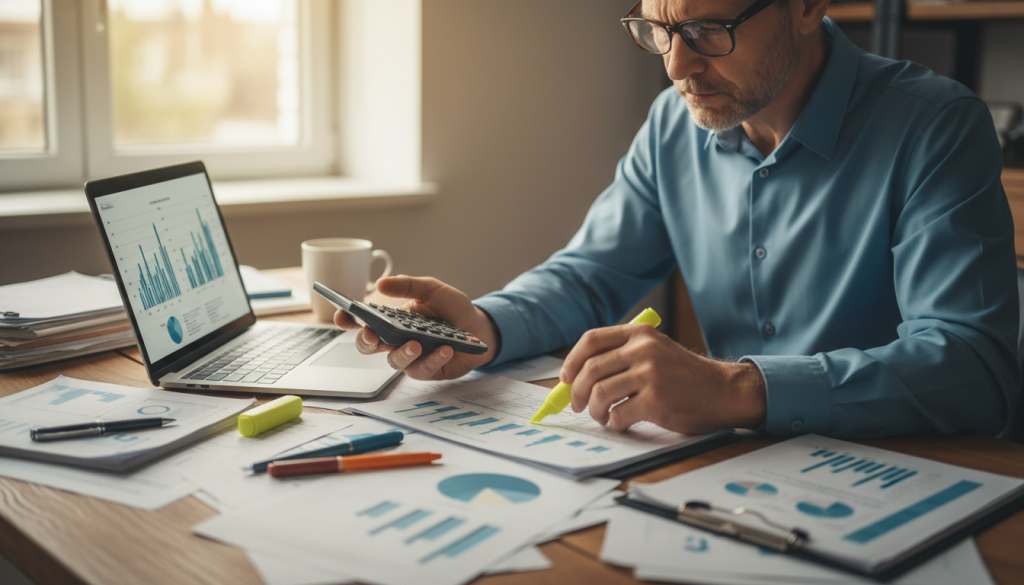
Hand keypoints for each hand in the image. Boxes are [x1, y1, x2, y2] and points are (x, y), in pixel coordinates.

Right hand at [334, 276, 499, 379]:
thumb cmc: (452, 309)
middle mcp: (396, 340)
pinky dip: (434, 359)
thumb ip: (408, 285)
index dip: (347, 319)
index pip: (362, 321)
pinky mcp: (428, 371)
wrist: (481, 327)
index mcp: (391, 319)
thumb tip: (381, 283)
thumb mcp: (432, 289)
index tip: (343, 315)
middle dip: (366, 341)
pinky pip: (424, 369)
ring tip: (416, 343)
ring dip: (403, 353)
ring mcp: (411, 357)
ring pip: (395, 362)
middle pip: (369, 346)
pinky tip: (445, 349)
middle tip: (372, 335)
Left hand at [562, 323, 765, 433]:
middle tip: (577, 404)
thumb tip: (576, 377)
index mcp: (639, 334)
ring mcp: (650, 374)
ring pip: (599, 393)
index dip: (572, 360)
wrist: (722, 391)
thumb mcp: (655, 351)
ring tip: (602, 416)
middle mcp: (643, 349)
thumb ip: (622, 356)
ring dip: (594, 410)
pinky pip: (618, 414)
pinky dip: (614, 423)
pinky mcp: (656, 400)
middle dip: (575, 391)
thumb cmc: (684, 376)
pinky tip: (623, 422)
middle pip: (590, 369)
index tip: (565, 378)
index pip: (591, 340)